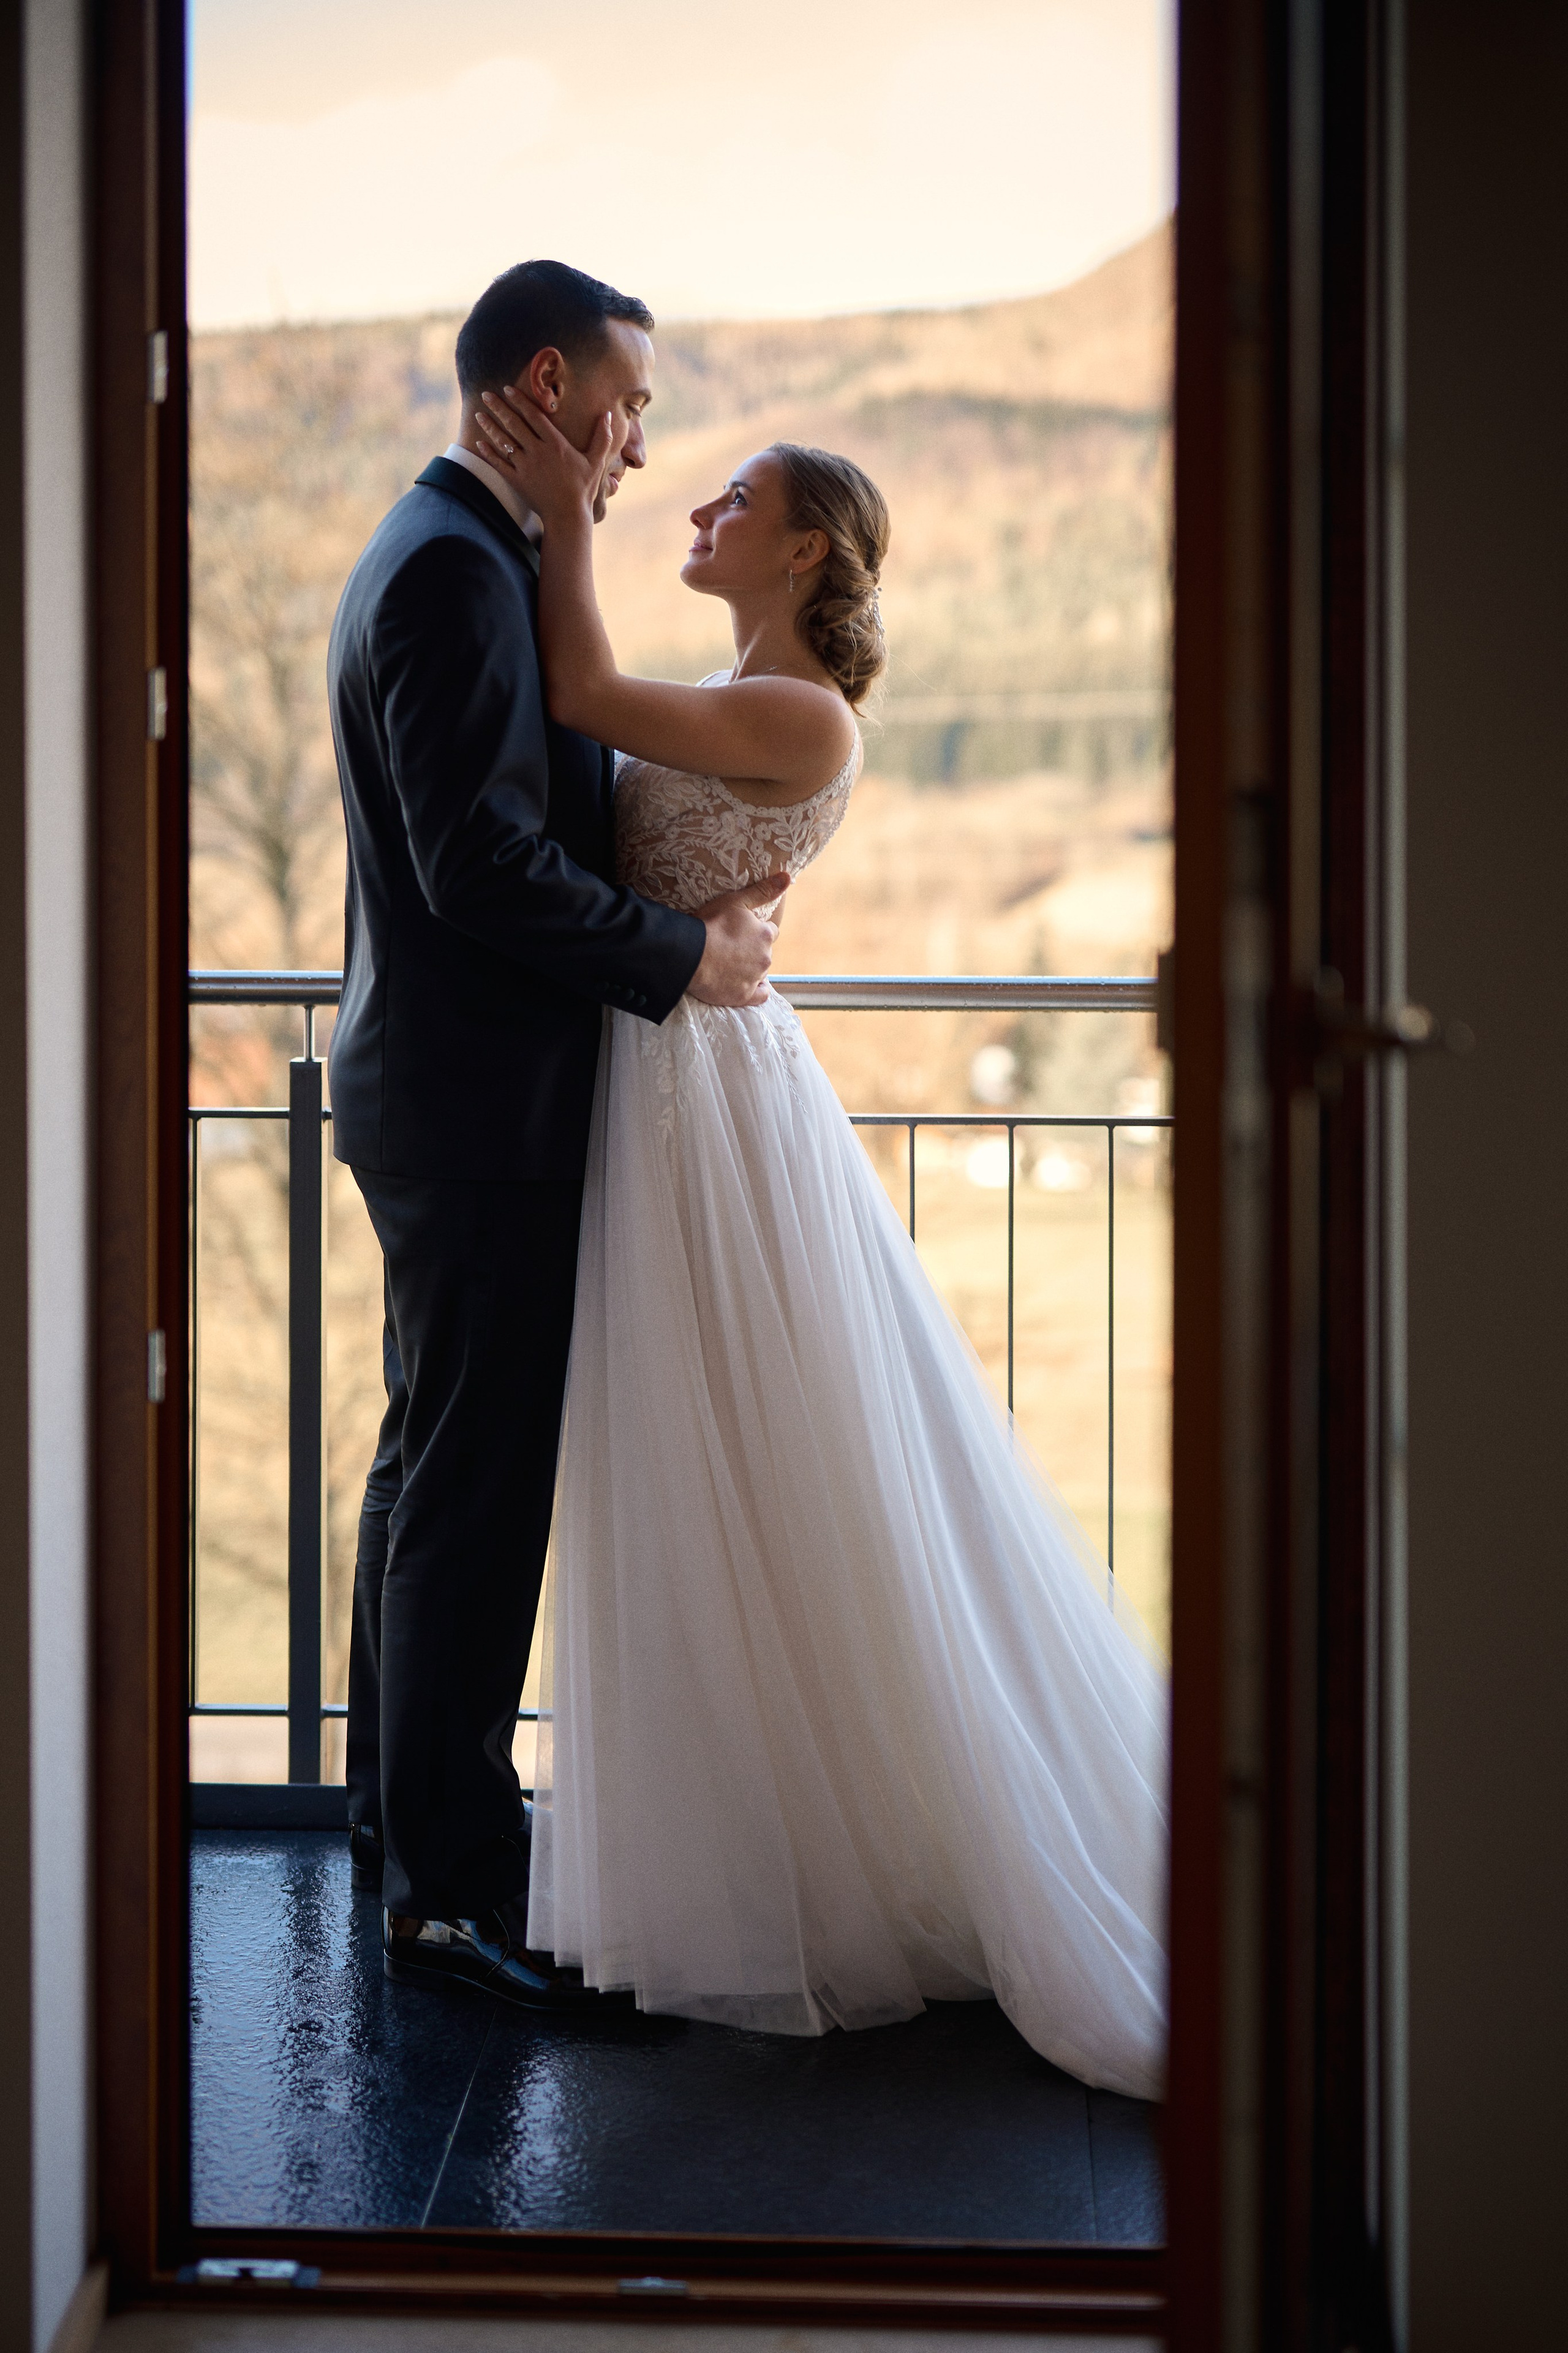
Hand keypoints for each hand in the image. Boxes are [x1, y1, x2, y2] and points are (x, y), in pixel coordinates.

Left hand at [472, 390, 611, 527]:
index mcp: (556, 444)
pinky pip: (499, 464)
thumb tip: (609, 415)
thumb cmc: (584, 489)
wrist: (568, 516)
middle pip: (514, 424)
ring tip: (479, 414)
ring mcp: (525, 467)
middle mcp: (538, 452)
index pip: (534, 416)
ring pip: (504, 442)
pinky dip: (488, 453)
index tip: (508, 388)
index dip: (520, 400)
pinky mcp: (517, 482)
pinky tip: (478, 443)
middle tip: (486, 395)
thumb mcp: (597, 462)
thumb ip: (602, 437)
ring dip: (490, 426)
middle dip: (499, 407)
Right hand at [687, 874, 790, 1008]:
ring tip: (729, 964)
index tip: (741, 931)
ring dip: (749, 968)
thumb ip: (763, 891)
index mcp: (766, 934)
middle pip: (764, 952)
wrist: (691, 954)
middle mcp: (766, 957)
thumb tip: (788, 878)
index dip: (756, 930)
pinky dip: (755, 991)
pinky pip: (759, 996)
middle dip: (752, 950)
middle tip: (730, 947)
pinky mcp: (744, 996)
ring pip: (759, 972)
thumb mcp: (736, 901)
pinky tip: (744, 985)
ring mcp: (755, 978)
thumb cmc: (711, 924)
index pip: (770, 932)